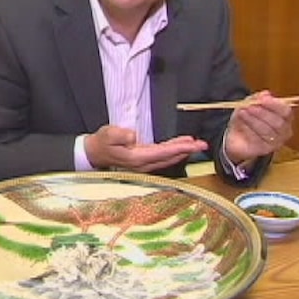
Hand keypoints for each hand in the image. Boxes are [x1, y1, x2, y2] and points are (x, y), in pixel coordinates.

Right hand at [84, 125, 207, 172]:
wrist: (95, 152)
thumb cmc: (102, 142)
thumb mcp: (107, 134)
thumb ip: (119, 134)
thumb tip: (133, 135)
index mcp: (137, 158)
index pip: (162, 152)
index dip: (178, 148)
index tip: (192, 144)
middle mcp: (144, 163)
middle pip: (170, 157)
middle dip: (187, 151)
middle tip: (203, 145)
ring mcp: (145, 163)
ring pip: (169, 158)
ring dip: (183, 151)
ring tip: (196, 144)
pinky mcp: (145, 160)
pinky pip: (164, 156)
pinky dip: (175, 151)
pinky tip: (182, 146)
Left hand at [224, 90, 294, 163]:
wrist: (236, 136)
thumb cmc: (247, 118)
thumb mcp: (250, 104)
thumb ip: (257, 98)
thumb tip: (265, 94)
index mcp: (285, 117)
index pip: (286, 111)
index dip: (275, 105)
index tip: (263, 99)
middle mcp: (284, 131)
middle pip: (278, 123)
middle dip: (262, 113)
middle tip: (249, 106)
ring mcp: (276, 142)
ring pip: (267, 131)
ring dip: (253, 120)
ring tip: (242, 112)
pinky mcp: (265, 150)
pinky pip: (257, 140)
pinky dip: (248, 131)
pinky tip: (241, 125)